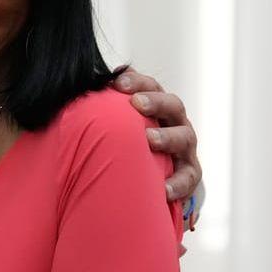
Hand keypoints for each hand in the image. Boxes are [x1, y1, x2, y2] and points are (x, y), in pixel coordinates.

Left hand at [113, 67, 201, 211]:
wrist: (154, 180)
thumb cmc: (130, 145)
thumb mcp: (119, 126)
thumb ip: (105, 109)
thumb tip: (81, 88)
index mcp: (158, 107)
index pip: (151, 87)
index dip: (138, 82)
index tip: (119, 82)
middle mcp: (175, 123)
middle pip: (173, 105)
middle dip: (156, 102)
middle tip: (137, 103)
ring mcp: (185, 148)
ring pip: (184, 137)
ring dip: (167, 137)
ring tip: (150, 139)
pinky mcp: (189, 174)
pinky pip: (188, 178)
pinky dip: (177, 183)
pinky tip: (163, 189)